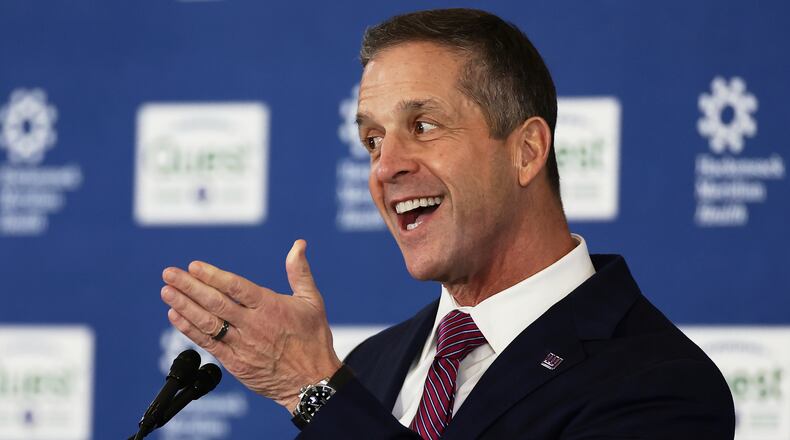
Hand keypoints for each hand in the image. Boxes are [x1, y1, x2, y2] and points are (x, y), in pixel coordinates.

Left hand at [160, 239, 341, 410]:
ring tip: (166, 292)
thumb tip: (298, 244)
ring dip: (184, 306)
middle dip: (189, 286)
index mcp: (270, 306)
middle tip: (169, 273)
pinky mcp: (235, 363)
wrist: (312, 382)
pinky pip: (208, 343)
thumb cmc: (313, 339)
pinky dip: (189, 330)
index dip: (213, 276)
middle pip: (215, 302)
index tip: (193, 266)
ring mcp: (242, 345)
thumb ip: (299, 272)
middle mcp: (253, 325)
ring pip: (207, 323)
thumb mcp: (312, 301)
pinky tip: (175, 316)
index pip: (236, 287)